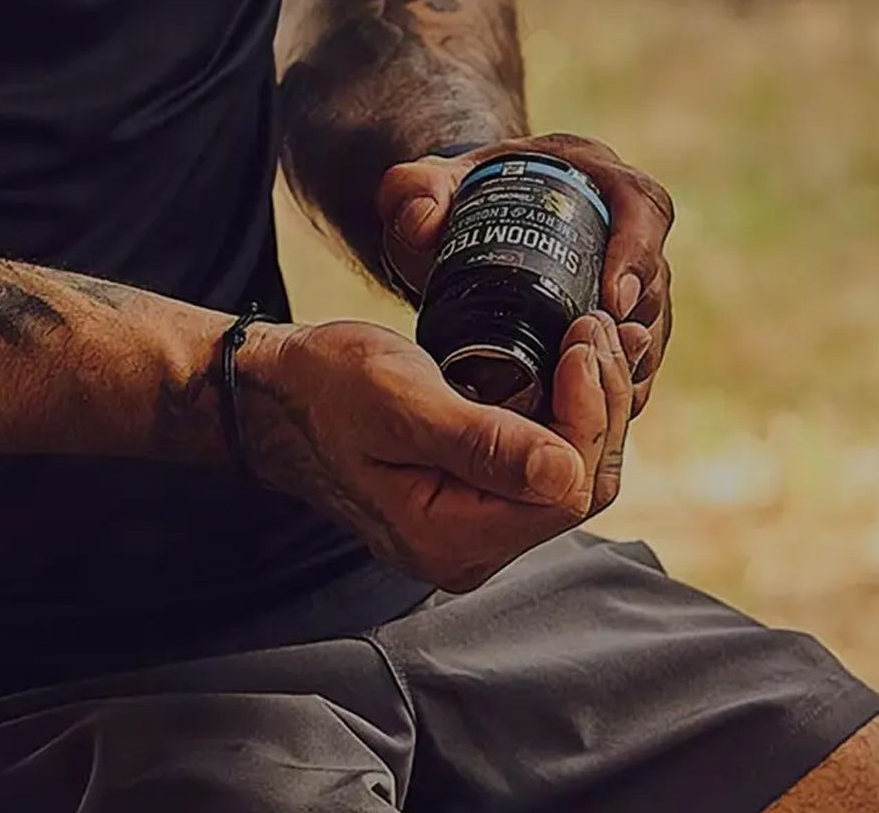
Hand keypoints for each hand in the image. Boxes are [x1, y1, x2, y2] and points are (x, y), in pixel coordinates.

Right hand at [240, 315, 632, 591]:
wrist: (278, 394)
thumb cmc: (325, 388)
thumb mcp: (400, 401)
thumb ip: (481, 442)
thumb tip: (565, 473)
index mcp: (445, 538)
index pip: (564, 490)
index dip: (589, 415)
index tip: (582, 339)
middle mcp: (466, 551)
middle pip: (577, 489)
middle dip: (600, 406)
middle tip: (598, 328)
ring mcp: (472, 530)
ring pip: (568, 477)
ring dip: (591, 406)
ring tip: (596, 336)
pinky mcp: (475, 502)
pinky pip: (543, 466)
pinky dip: (567, 414)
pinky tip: (575, 365)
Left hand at [378, 133, 673, 417]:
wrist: (459, 226)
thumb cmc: (450, 200)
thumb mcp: (424, 188)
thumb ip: (411, 192)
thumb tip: (422, 222)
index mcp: (596, 179)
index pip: (642, 209)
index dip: (636, 255)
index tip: (611, 300)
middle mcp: (626, 229)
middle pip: (655, 280)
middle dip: (635, 326)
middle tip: (593, 363)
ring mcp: (628, 280)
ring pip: (650, 327)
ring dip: (628, 366)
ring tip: (590, 399)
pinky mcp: (617, 324)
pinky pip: (633, 358)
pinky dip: (617, 387)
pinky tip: (590, 417)